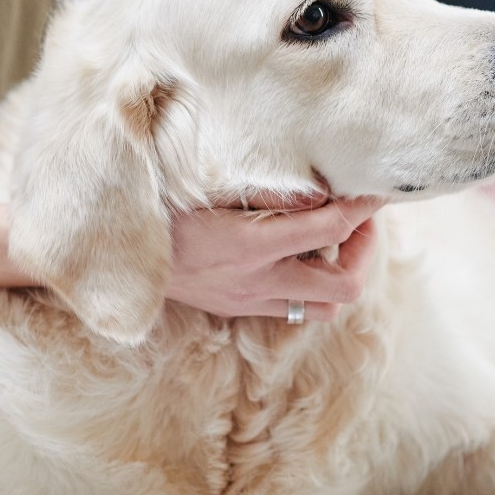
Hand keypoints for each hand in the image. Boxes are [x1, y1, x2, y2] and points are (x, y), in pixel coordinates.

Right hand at [165, 195, 385, 321]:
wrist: (118, 250)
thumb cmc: (163, 204)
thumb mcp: (215, 186)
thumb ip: (273, 192)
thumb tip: (324, 191)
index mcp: (252, 245)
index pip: (330, 228)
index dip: (362, 209)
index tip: (377, 193)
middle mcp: (257, 281)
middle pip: (343, 286)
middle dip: (364, 251)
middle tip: (358, 220)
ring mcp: (248, 301)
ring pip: (323, 308)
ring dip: (339, 275)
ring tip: (332, 241)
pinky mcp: (238, 309)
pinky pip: (292, 309)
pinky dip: (309, 285)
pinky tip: (298, 256)